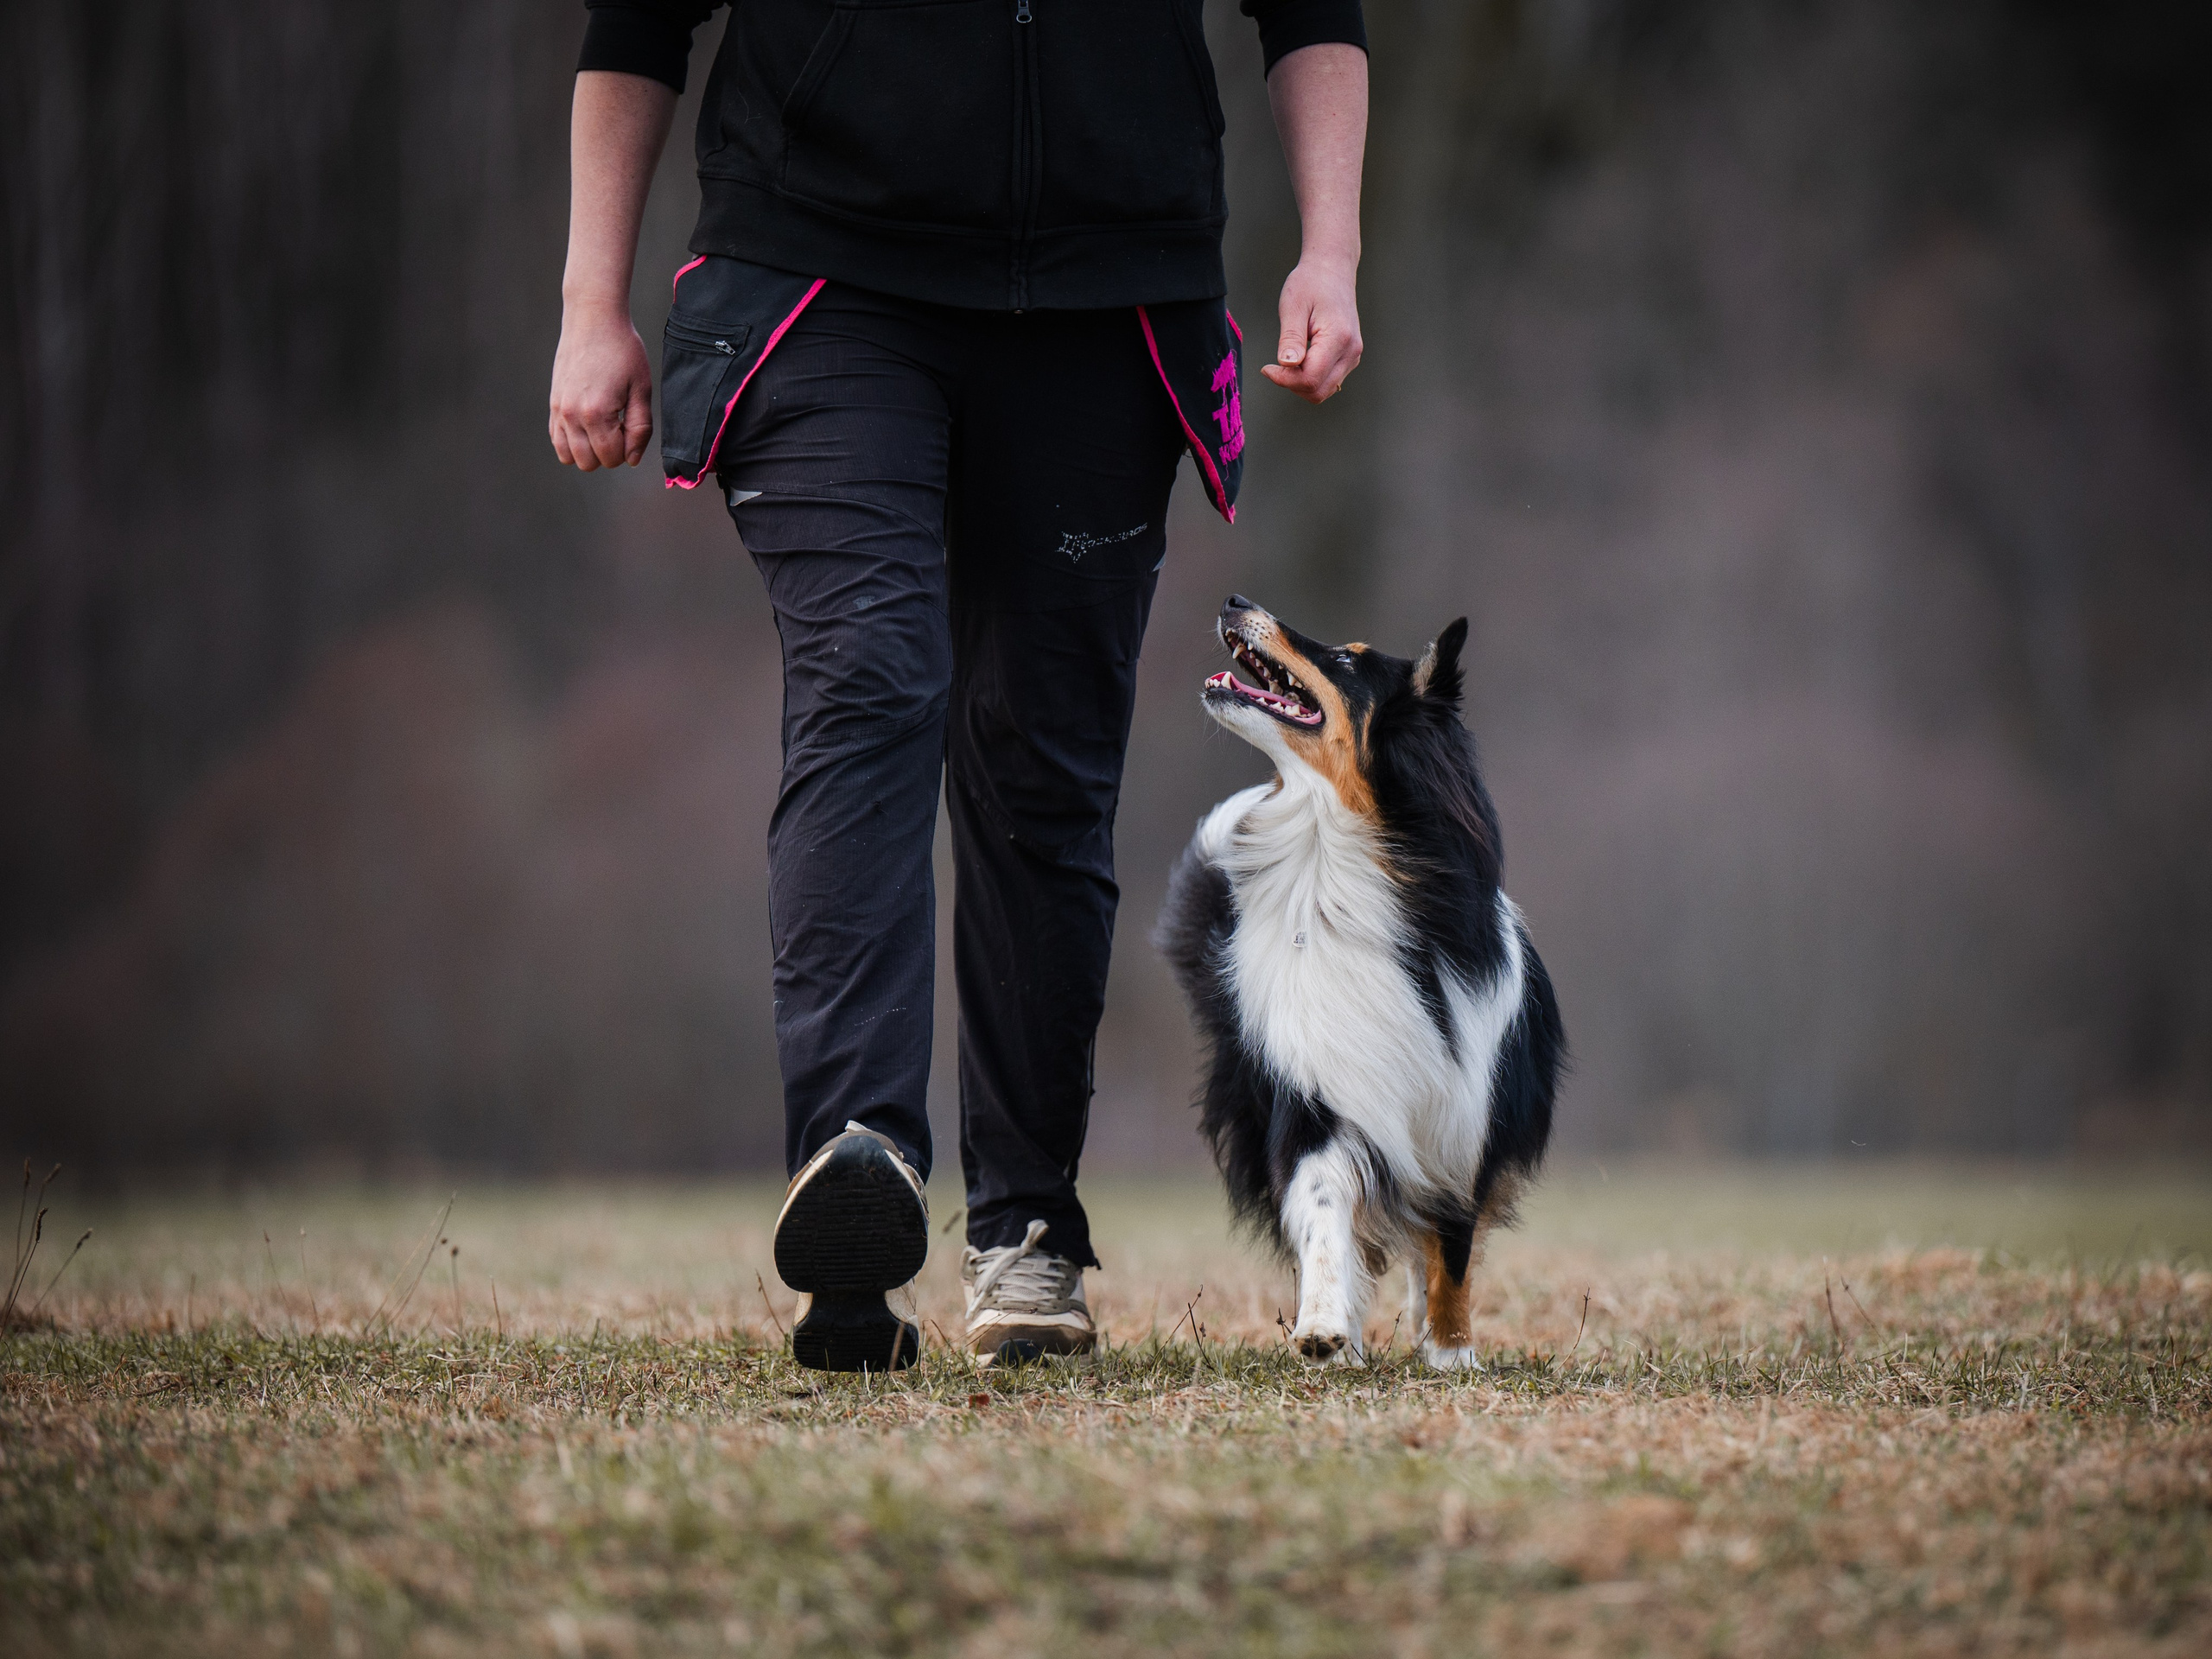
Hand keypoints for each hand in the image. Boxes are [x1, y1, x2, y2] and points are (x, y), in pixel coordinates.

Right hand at [549, 304, 653, 469]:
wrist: (593, 319)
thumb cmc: (623, 350)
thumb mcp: (641, 389)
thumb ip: (640, 428)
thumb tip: (632, 460)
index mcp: (596, 413)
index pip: (612, 458)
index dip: (628, 448)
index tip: (630, 422)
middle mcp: (571, 415)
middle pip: (589, 463)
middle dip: (609, 452)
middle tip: (619, 424)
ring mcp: (558, 410)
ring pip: (569, 456)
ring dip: (589, 450)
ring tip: (604, 425)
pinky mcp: (552, 404)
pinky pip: (557, 440)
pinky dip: (573, 441)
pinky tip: (589, 423)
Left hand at [1262, 257, 1362, 403]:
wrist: (1331, 270)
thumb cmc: (1311, 283)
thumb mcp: (1293, 307)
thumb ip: (1291, 338)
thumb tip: (1287, 365)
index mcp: (1338, 338)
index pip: (1310, 379)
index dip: (1284, 380)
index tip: (1267, 368)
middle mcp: (1350, 351)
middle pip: (1318, 391)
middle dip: (1292, 385)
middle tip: (1275, 366)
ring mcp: (1352, 356)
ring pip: (1324, 390)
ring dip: (1301, 383)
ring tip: (1288, 358)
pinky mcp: (1349, 357)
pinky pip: (1328, 381)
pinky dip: (1310, 378)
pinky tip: (1299, 360)